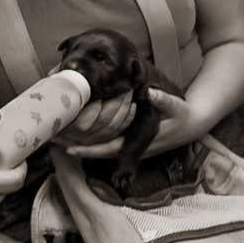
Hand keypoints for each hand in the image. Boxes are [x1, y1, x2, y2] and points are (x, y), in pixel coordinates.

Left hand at [65, 89, 195, 158]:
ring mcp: (127, 144)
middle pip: (98, 150)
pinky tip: (75, 129)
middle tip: (52, 140)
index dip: (89, 151)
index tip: (69, 150)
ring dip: (79, 142)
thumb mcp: (175, 107)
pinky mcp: (126, 139)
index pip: (109, 150)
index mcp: (138, 142)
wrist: (191, 124)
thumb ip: (162, 100)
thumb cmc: (182, 116)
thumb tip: (148, 91)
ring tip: (57, 135)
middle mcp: (130, 147)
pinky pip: (104, 139)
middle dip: (76, 147)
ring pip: (99, 146)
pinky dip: (89, 136)